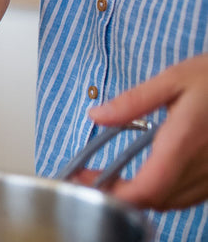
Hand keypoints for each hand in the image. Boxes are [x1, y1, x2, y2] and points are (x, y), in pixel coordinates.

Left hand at [75, 54, 207, 209]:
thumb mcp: (174, 79)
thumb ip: (134, 101)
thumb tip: (97, 115)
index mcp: (185, 142)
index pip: (147, 188)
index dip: (114, 194)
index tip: (87, 180)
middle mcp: (202, 165)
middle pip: (156, 201)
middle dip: (120, 196)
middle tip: (93, 177)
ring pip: (173, 203)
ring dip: (143, 197)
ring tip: (114, 178)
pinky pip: (190, 197)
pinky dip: (165, 193)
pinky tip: (150, 176)